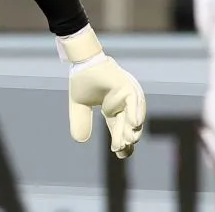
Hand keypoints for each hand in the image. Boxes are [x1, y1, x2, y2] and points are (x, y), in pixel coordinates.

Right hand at [57, 26, 145, 158]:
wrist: (81, 60)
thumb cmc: (82, 79)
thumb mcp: (79, 105)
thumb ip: (80, 120)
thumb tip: (80, 141)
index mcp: (113, 109)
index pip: (119, 129)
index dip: (120, 141)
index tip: (118, 153)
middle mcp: (123, 104)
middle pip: (128, 126)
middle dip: (126, 139)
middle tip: (121, 149)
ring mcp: (127, 95)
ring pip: (134, 116)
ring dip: (132, 129)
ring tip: (128, 141)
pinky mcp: (127, 86)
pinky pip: (134, 102)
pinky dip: (135, 113)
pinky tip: (134, 124)